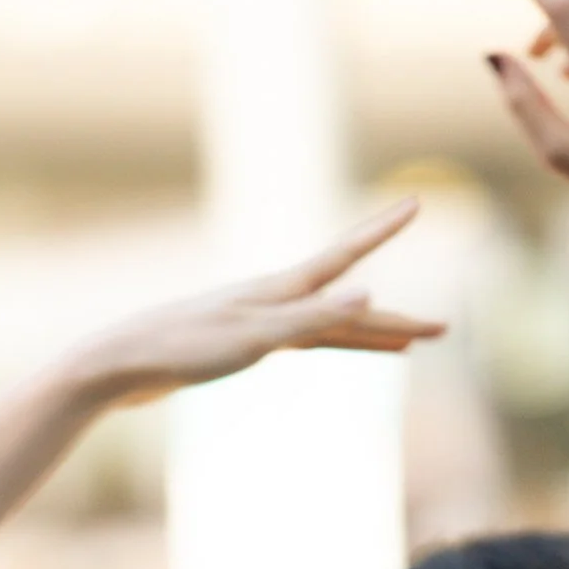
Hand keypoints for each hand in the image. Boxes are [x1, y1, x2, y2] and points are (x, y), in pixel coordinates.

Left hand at [69, 201, 442, 407]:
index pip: (344, 257)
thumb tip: (367, 296)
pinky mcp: (243, 347)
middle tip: (445, 328)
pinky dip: (332, 347)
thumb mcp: (253, 339)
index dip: (382, 230)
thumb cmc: (183, 350)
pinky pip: (305, 345)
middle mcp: (275, 301)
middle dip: (397, 319)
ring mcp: (260, 322)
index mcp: (279, 292)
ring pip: (331, 328)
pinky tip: (341, 347)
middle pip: (350, 308)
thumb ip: (310, 320)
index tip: (416, 202)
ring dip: (370, 336)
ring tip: (410, 346)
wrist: (123, 366)